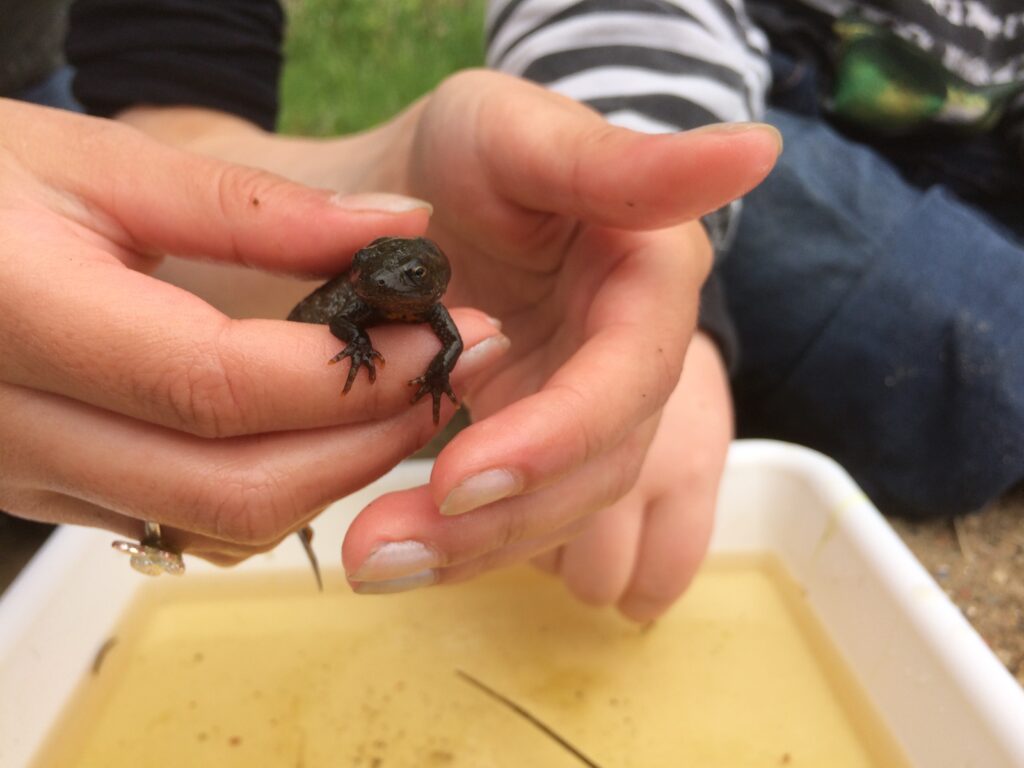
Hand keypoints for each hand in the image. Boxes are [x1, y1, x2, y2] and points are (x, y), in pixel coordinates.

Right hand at [0, 98, 506, 562]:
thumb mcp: (100, 165)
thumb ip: (254, 206)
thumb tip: (398, 225)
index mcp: (22, 319)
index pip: (217, 386)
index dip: (345, 375)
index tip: (438, 336)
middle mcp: (17, 427)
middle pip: (233, 489)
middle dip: (364, 446)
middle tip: (441, 381)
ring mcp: (31, 478)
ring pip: (218, 525)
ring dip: (330, 477)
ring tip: (397, 404)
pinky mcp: (51, 496)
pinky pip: (188, 526)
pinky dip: (276, 492)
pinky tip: (319, 433)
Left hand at [332, 72, 775, 596]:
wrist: (411, 196)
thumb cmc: (464, 150)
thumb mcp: (521, 132)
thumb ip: (624, 161)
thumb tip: (757, 147)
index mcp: (649, 278)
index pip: (629, 377)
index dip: (557, 436)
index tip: (457, 477)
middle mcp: (632, 355)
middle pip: (601, 463)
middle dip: (501, 516)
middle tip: (378, 550)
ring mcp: (586, 406)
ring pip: (562, 505)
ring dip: (471, 547)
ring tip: (371, 565)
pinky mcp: (539, 441)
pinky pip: (520, 509)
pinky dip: (460, 540)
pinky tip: (394, 555)